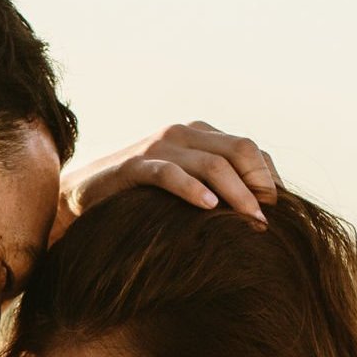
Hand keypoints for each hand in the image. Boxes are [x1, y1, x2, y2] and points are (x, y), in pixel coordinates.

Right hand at [55, 122, 281, 241]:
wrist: (80, 196)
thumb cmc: (140, 198)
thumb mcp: (183, 187)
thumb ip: (215, 188)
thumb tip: (262, 213)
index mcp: (200, 134)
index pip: (251, 149)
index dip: (269, 179)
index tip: (276, 213)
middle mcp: (183, 133)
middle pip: (240, 150)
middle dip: (259, 186)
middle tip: (265, 221)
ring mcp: (158, 147)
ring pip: (212, 163)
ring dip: (237, 194)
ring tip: (249, 222)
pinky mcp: (134, 166)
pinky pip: (170, 173)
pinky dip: (192, 189)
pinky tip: (208, 208)